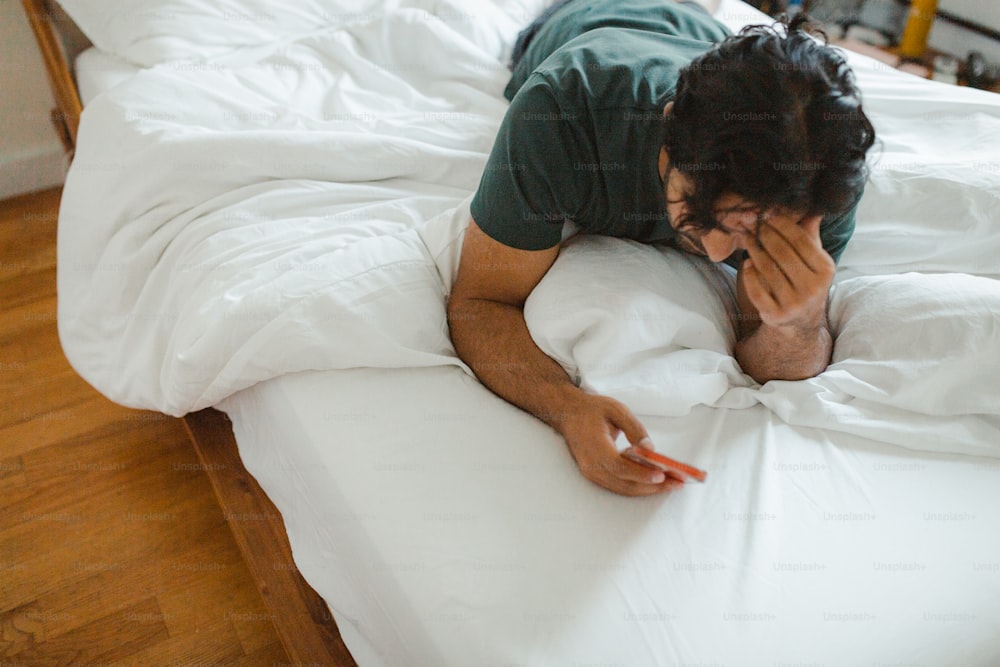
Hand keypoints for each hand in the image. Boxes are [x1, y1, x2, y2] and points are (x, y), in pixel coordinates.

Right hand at [556, 393, 681, 495]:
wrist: (568, 414)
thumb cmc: (591, 410)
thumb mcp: (616, 410)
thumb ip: (635, 429)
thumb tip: (650, 450)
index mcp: (595, 447)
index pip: (619, 466)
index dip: (641, 473)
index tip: (661, 475)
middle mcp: (591, 465)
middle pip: (624, 483)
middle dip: (652, 486)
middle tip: (676, 482)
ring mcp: (592, 473)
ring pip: (623, 488)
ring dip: (647, 488)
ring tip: (670, 484)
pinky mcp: (595, 475)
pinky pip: (619, 486)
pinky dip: (637, 486)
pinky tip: (653, 481)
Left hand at [741, 212, 834, 332]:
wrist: (800, 322)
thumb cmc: (805, 282)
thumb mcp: (814, 261)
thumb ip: (810, 236)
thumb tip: (812, 208)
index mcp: (825, 270)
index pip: (800, 240)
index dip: (781, 224)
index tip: (766, 213)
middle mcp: (813, 288)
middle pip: (782, 253)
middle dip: (763, 234)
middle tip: (749, 221)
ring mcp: (794, 304)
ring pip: (767, 269)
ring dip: (753, 250)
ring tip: (745, 237)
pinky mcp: (776, 315)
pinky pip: (756, 290)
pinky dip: (749, 275)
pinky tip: (746, 263)